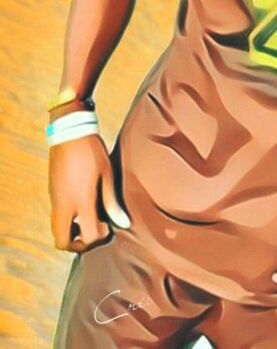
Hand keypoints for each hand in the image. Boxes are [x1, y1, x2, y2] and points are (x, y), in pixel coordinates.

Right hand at [48, 134, 129, 252]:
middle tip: (93, 233)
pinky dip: (66, 221)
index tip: (109, 227)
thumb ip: (112, 201)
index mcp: (81, 201)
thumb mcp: (107, 174)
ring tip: (88, 219)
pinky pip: (55, 217)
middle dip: (78, 245)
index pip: (88, 236)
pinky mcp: (51, 194)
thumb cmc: (92, 152)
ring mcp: (55, 200)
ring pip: (56, 231)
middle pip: (62, 242)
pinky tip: (81, 207)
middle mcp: (64, 205)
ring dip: (70, 233)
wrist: (69, 133)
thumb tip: (124, 223)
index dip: (100, 238)